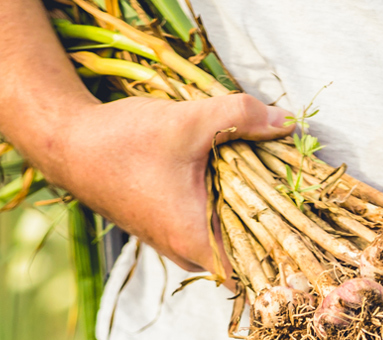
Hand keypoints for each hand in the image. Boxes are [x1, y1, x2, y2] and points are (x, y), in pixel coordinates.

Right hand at [38, 93, 292, 273]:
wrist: (67, 142)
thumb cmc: (123, 141)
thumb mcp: (191, 121)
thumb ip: (243, 117)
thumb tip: (288, 121)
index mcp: (195, 241)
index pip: (260, 266)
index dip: (290, 244)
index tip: (315, 214)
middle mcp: (188, 251)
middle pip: (251, 242)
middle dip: (276, 208)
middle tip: (296, 170)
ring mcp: (177, 239)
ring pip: (232, 225)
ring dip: (251, 195)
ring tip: (271, 158)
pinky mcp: (170, 222)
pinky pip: (214, 215)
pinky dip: (230, 191)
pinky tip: (239, 159)